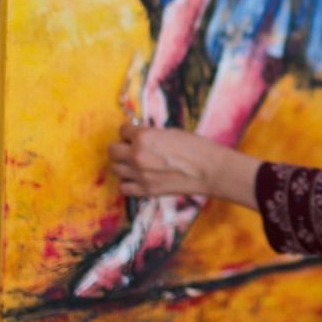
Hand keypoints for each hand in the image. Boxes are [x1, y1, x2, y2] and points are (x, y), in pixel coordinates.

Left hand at [109, 124, 261, 209]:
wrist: (208, 170)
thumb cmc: (194, 147)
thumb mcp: (170, 132)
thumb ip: (150, 135)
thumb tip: (138, 137)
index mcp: (143, 137)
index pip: (122, 131)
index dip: (129, 132)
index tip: (135, 135)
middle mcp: (137, 155)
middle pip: (112, 150)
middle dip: (121, 148)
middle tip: (131, 149)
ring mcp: (139, 175)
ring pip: (115, 169)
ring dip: (123, 165)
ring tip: (135, 164)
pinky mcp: (145, 190)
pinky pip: (124, 187)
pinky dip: (129, 183)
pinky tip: (138, 178)